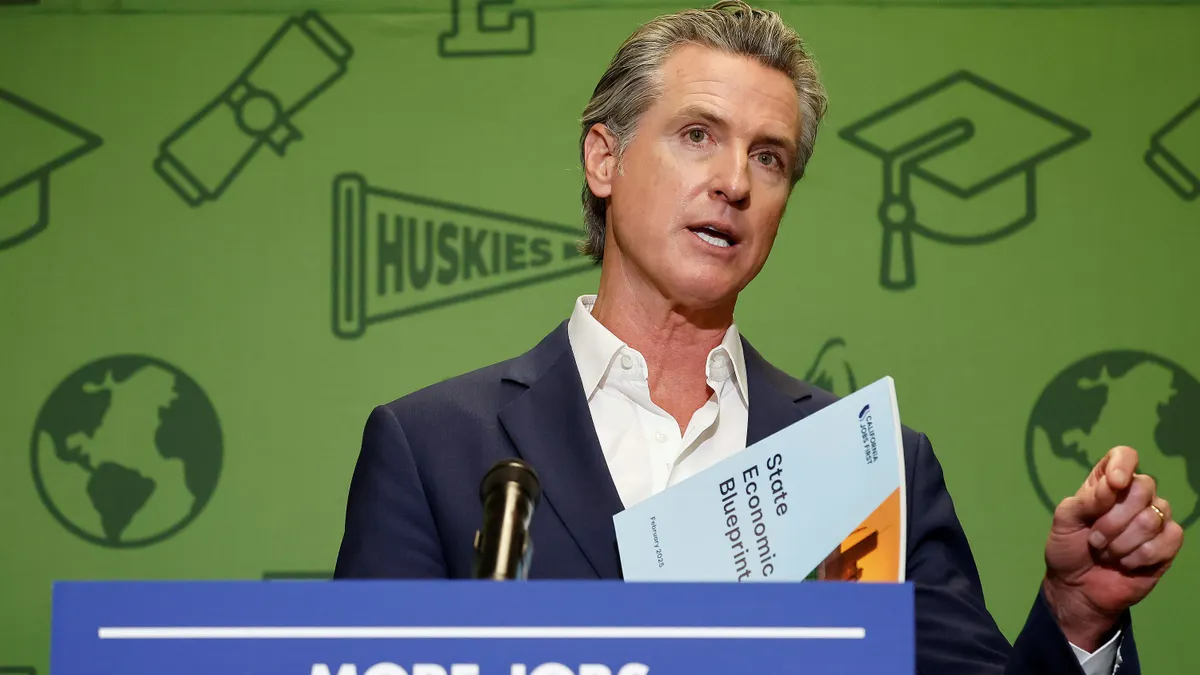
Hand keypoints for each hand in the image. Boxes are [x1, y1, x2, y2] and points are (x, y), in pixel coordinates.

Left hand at [1042, 446, 1183, 651]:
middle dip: (1114, 519)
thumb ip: (1086, 499)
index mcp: (1107, 484)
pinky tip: (1126, 563)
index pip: (1125, 456)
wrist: (1077, 588)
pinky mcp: (1168, 545)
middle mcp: (1134, 496)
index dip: (1123, 465)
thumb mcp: (1064, 520)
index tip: (1114, 484)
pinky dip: (1141, 555)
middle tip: (1095, 539)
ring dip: (1122, 542)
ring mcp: (1154, 519)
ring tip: (1106, 553)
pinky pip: (1170, 539)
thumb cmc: (1068, 548)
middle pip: (1144, 487)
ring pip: (1153, 517)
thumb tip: (1114, 484)